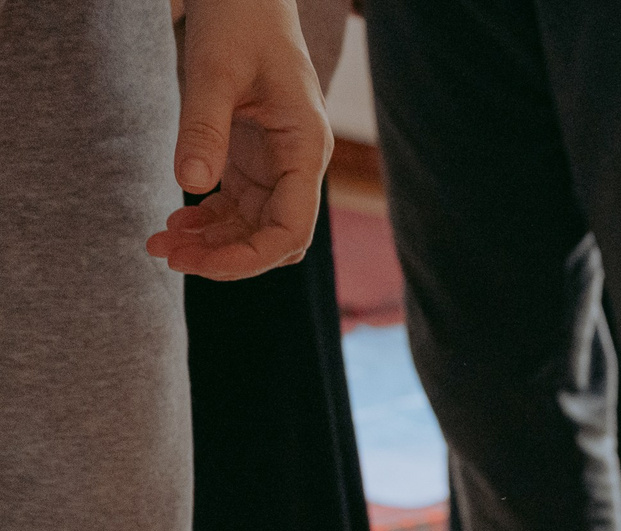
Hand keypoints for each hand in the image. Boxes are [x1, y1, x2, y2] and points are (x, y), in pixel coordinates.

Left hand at [149, 0, 331, 278]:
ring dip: (212, 243)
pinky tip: (176, 221)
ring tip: (161, 242)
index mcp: (305, 149)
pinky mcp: (253, 158)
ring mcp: (277, 164)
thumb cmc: (240, 21)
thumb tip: (190, 183)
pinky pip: (237, 206)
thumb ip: (203, 127)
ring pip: (253, 228)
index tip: (198, 263)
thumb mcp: (215, 71)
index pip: (290, 229)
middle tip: (166, 254)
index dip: (249, 257)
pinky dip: (208, 221)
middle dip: (225, 256)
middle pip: (273, 238)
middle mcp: (297, 165)